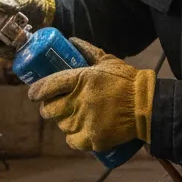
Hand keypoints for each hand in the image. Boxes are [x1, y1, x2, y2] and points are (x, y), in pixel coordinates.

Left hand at [27, 38, 155, 151]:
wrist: (147, 106)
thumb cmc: (127, 81)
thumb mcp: (107, 61)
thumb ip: (88, 51)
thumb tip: (71, 41)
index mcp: (80, 80)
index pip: (47, 86)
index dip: (36, 92)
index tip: (34, 94)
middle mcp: (79, 101)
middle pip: (49, 110)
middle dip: (48, 108)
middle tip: (54, 106)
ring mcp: (85, 122)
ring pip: (61, 125)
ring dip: (63, 122)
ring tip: (72, 117)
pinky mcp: (93, 139)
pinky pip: (72, 141)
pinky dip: (73, 138)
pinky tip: (78, 132)